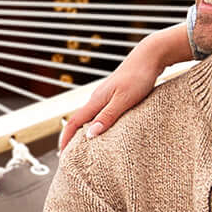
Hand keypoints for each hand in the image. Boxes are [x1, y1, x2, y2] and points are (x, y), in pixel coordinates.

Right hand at [58, 24, 189, 148]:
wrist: (150, 56)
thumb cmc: (139, 77)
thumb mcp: (124, 100)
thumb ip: (107, 117)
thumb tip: (89, 135)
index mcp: (96, 100)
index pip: (74, 122)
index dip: (66, 139)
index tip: (62, 154)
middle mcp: (97, 98)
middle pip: (79, 120)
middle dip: (71, 137)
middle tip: (69, 155)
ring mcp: (106, 95)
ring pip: (90, 116)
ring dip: (84, 130)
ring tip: (84, 146)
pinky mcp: (115, 94)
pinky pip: (101, 112)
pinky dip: (97, 123)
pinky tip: (103, 128)